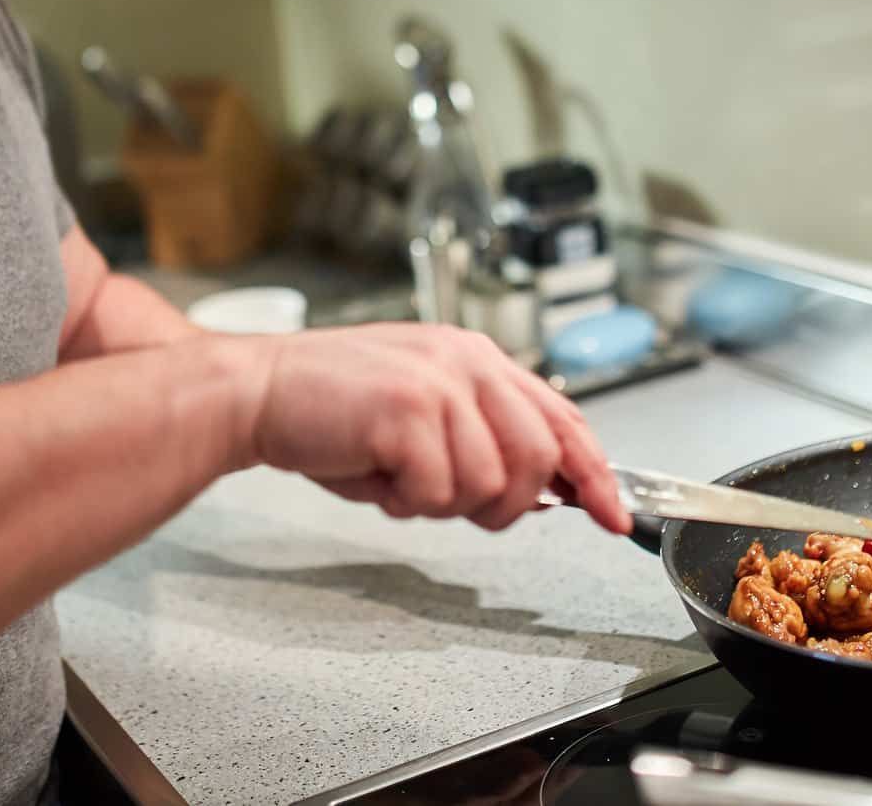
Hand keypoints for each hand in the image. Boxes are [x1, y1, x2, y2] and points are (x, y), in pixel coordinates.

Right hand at [242, 323, 630, 534]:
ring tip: (394, 476)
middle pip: (537, 461)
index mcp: (477, 357)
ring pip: (486, 486)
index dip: (596, 473)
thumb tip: (544, 490)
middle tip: (447, 501)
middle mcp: (467, 363)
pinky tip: (372, 473)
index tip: (616, 515)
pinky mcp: (407, 411)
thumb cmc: (332, 410)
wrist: (256, 391)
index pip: (562, 418)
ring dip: (438, 502)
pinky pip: (435, 492)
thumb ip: (482, 437)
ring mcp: (439, 384)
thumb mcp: (422, 411)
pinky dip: (401, 501)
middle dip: (503, 504)